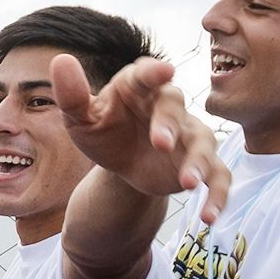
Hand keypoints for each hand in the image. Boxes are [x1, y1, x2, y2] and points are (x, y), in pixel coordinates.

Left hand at [50, 55, 228, 222]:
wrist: (121, 162)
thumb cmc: (103, 130)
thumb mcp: (80, 118)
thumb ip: (72, 95)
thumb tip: (61, 61)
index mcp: (138, 88)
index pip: (146, 75)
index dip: (155, 72)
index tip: (165, 71)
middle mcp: (169, 107)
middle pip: (175, 106)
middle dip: (170, 124)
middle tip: (161, 143)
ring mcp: (188, 134)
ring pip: (203, 142)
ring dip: (199, 161)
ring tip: (188, 183)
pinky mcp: (198, 162)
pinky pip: (218, 176)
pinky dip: (218, 195)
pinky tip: (209, 217)